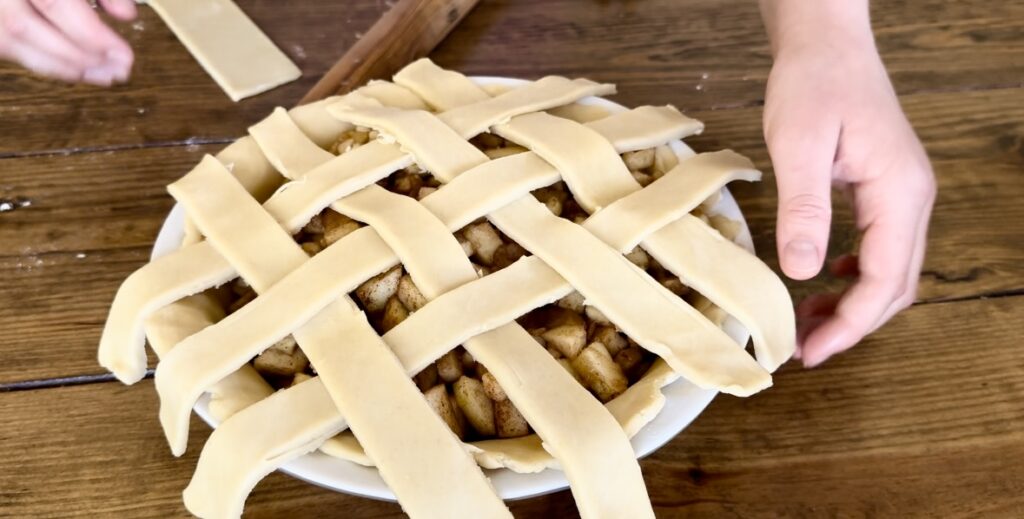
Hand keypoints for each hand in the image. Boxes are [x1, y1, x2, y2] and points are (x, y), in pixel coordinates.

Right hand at [0, 0, 135, 84]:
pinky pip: (4, 44)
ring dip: (59, 66)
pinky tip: (73, 69)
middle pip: (26, 27)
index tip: (125, 56)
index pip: (54, 2)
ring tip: (101, 74)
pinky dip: (40, 61)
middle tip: (117, 71)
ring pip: (9, 41)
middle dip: (77, 56)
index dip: (91, 35)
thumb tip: (127, 15)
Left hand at [761, 1, 935, 366]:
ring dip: (854, 302)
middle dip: (853, 323)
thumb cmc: (813, 83)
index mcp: (898, 192)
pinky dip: (855, 273)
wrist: (826, 44)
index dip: (850, 323)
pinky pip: (880, 246)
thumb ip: (804, 209)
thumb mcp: (798, 145)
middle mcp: (912, 198)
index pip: (884, 279)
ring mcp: (903, 194)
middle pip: (895, 283)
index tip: (810, 351)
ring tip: (808, 322)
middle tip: (805, 348)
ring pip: (890, 269)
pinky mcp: (885, 189)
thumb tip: (803, 272)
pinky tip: (825, 279)